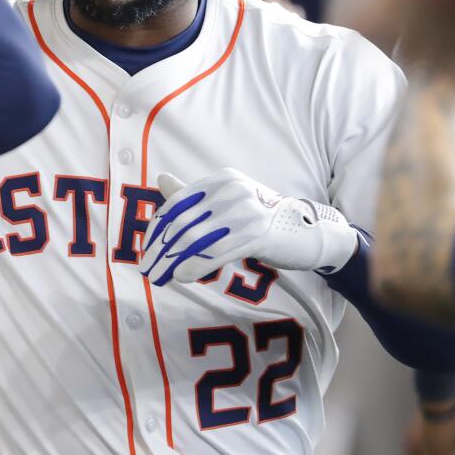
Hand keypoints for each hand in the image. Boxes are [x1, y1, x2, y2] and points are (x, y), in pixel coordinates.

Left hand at [140, 168, 359, 285]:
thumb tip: (161, 179)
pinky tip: (182, 276)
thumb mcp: (227, 201)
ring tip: (161, 275)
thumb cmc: (260, 218)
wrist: (306, 233)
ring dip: (173, 260)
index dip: (158, 227)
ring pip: (197, 239)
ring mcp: (246, 212)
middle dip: (161, 248)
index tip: (147, 248)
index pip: (178, 203)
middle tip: (148, 267)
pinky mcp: (258, 235)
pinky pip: (218, 252)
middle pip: (183, 222)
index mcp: (222, 180)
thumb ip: (193, 194)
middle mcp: (232, 190)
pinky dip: (196, 265)